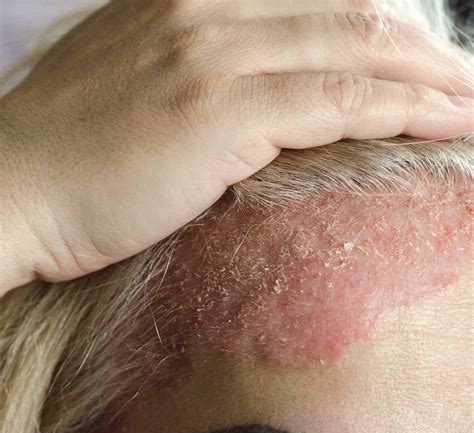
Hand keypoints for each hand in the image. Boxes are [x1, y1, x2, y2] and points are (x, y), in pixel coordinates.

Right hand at [1, 0, 471, 292]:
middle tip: (462, 85)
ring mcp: (213, 57)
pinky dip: (396, 110)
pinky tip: (438, 124)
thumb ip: (206, 80)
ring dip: (424, 80)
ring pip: (353, 52)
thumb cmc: (73, 158)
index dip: (380, 33)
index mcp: (190, 5)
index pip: (317, 3)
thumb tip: (266, 100)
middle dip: (419, 52)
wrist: (15, 189)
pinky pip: (334, 100)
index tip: (421, 66)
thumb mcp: (142, 92)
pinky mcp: (219, 114)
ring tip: (468, 106)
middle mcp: (206, 13)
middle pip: (350, 16)